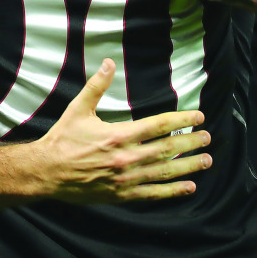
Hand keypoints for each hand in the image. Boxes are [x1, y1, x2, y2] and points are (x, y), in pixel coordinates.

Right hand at [37, 59, 210, 202]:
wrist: (48, 172)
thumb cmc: (63, 138)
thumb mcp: (78, 108)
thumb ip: (97, 86)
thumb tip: (109, 62)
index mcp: (118, 135)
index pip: (158, 126)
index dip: (181, 120)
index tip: (198, 116)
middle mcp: (127, 158)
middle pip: (167, 149)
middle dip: (190, 143)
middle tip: (208, 137)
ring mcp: (126, 179)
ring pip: (164, 172)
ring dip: (188, 166)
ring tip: (207, 161)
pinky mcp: (123, 195)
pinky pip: (153, 193)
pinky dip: (173, 191)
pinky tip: (189, 187)